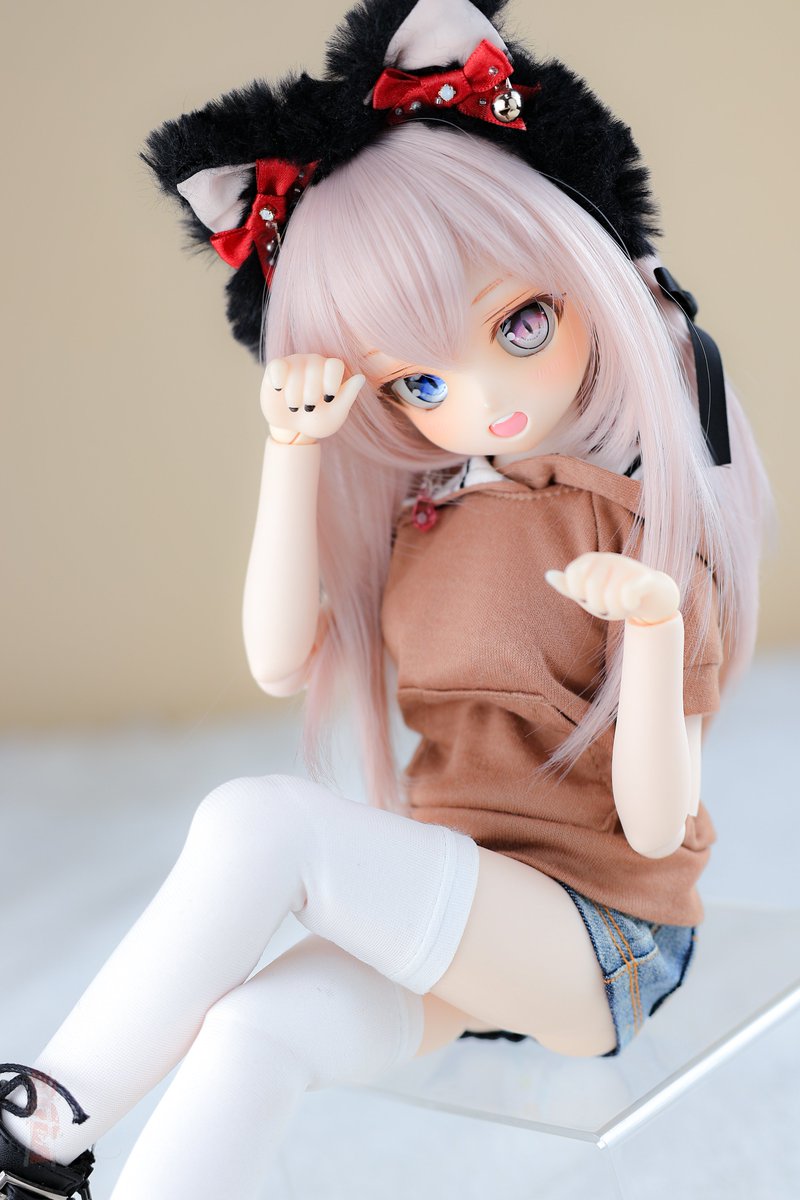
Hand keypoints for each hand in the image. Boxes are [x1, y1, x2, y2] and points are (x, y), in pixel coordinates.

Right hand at [261, 354, 364, 443]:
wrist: (293, 428)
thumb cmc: (318, 420)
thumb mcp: (335, 415)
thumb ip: (348, 396)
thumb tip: (361, 377)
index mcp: (331, 372)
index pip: (335, 365)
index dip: (331, 381)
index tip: (328, 398)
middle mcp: (314, 363)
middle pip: (315, 366)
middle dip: (312, 391)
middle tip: (309, 408)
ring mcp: (294, 363)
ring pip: (296, 369)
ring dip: (295, 393)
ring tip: (294, 407)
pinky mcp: (275, 369)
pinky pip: (277, 365)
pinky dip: (278, 376)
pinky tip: (278, 389)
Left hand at [545, 552, 680, 624]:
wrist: (652, 596)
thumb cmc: (615, 595)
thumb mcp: (589, 593)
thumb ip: (569, 586)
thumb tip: (548, 575)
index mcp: (591, 560)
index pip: (572, 575)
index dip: (579, 593)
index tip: (589, 597)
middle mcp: (608, 558)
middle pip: (591, 589)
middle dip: (598, 606)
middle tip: (608, 606)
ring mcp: (627, 566)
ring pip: (610, 596)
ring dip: (616, 610)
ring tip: (622, 606)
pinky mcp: (644, 577)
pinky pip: (628, 593)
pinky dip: (628, 605)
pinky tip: (633, 604)